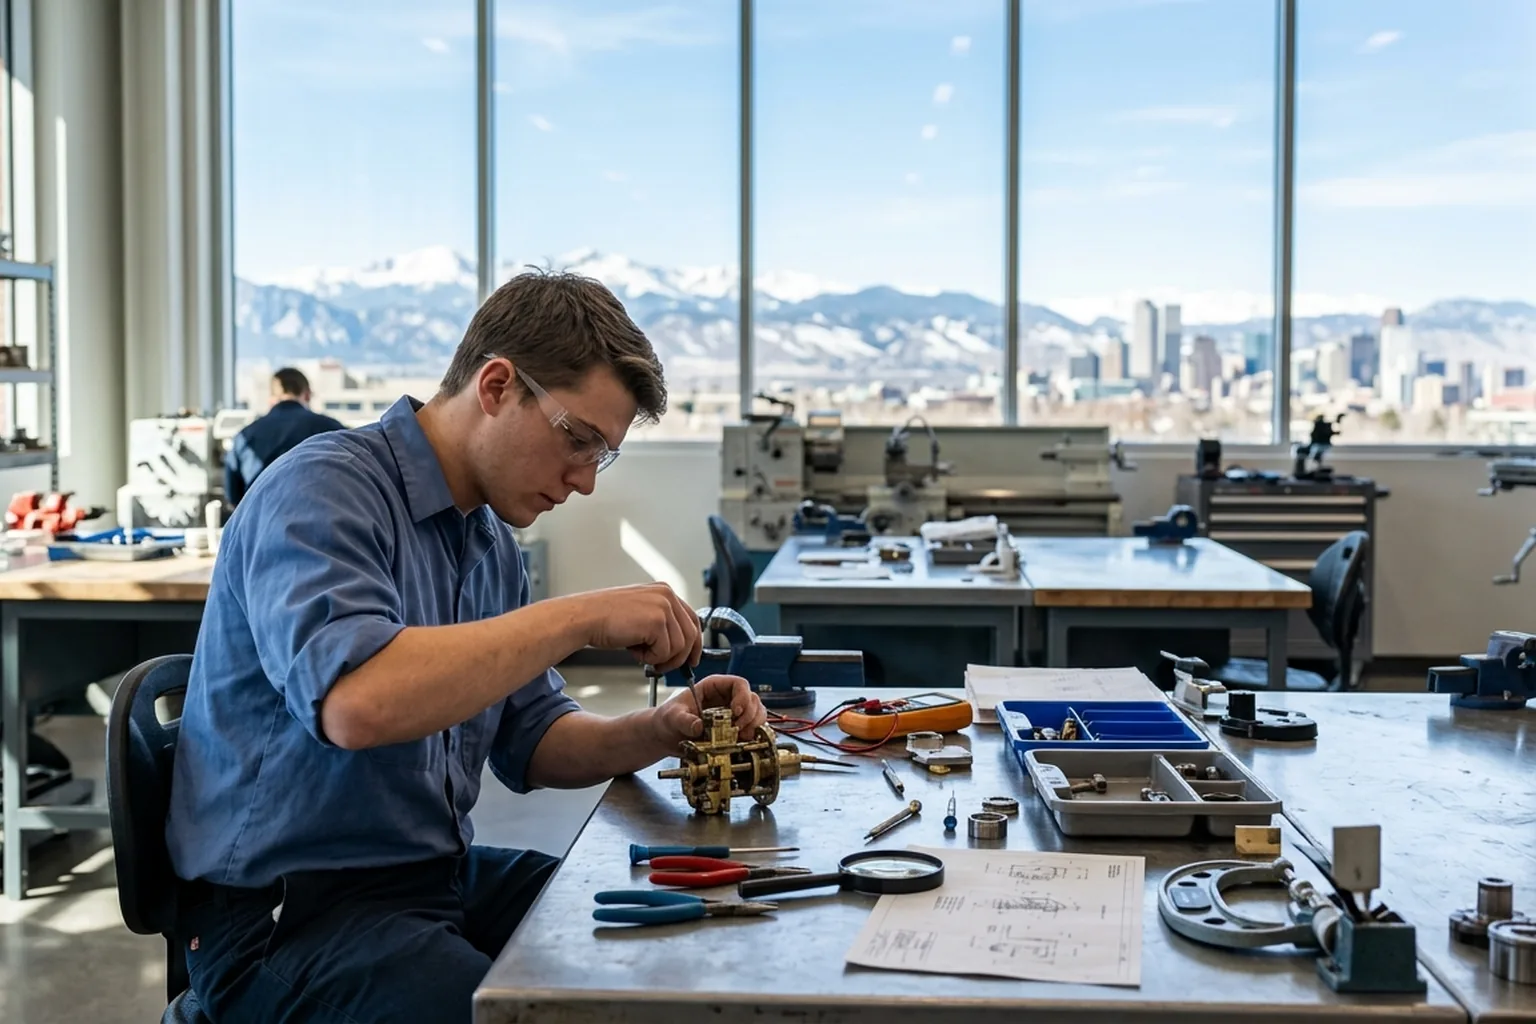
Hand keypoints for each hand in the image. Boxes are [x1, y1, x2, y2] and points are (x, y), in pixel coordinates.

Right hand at [576, 582, 701, 672]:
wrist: (585, 618)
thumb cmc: (605, 619)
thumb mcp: (640, 613)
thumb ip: (660, 623)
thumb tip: (678, 646)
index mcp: (664, 591)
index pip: (692, 619)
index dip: (694, 643)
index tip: (692, 659)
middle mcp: (667, 595)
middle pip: (691, 634)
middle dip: (679, 657)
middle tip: (663, 666)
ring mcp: (663, 607)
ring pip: (679, 646)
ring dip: (660, 658)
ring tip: (640, 654)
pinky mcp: (657, 622)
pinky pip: (665, 652)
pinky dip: (650, 659)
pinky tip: (634, 651)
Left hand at [652, 674, 767, 746]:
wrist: (665, 737)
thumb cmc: (668, 719)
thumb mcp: (672, 717)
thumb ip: (684, 720)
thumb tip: (699, 726)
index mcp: (714, 687)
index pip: (739, 684)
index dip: (742, 696)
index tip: (735, 712)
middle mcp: (727, 698)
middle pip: (752, 699)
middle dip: (750, 714)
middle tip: (737, 729)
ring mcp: (733, 714)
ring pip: (757, 713)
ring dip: (754, 725)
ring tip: (741, 736)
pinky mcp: (735, 729)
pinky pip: (753, 729)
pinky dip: (752, 735)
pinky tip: (742, 742)